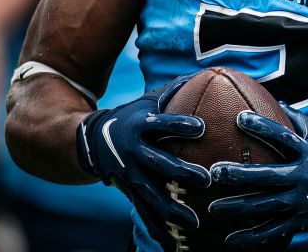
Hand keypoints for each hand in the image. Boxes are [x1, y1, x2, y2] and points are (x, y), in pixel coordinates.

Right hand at [76, 73, 209, 245]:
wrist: (91, 140)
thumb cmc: (135, 115)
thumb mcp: (150, 99)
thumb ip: (179, 89)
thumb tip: (217, 73)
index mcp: (141, 125)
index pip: (163, 124)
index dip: (180, 125)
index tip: (201, 127)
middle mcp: (134, 151)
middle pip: (159, 163)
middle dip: (182, 172)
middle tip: (206, 179)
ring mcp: (130, 175)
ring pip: (151, 195)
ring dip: (172, 210)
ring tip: (195, 222)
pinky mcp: (128, 192)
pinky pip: (145, 213)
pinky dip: (159, 229)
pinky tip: (177, 244)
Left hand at [208, 107, 307, 247]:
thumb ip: (299, 122)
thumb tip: (278, 102)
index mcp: (307, 153)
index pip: (282, 136)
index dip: (262, 127)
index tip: (239, 118)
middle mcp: (304, 176)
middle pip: (268, 175)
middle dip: (240, 174)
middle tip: (215, 172)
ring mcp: (302, 201)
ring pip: (265, 205)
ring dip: (238, 207)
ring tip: (213, 208)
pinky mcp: (300, 221)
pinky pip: (273, 230)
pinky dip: (251, 237)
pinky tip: (231, 239)